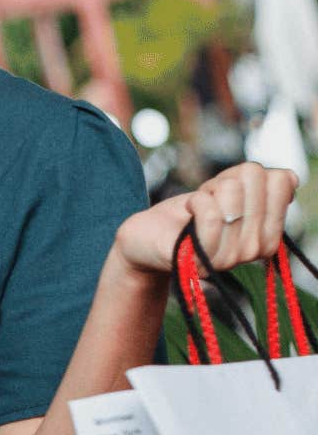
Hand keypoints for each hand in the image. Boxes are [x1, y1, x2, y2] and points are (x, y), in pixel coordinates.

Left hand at [111, 162, 300, 278]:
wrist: (145, 237)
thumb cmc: (187, 213)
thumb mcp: (228, 191)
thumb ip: (260, 184)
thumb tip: (290, 178)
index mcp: (268, 233)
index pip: (280, 181)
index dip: (245, 174)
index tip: (225, 189)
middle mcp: (255, 250)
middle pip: (254, 180)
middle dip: (223, 180)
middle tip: (206, 199)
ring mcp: (229, 259)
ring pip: (232, 194)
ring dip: (206, 192)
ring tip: (195, 208)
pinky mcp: (199, 260)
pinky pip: (211, 215)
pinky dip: (196, 201)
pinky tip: (189, 208)